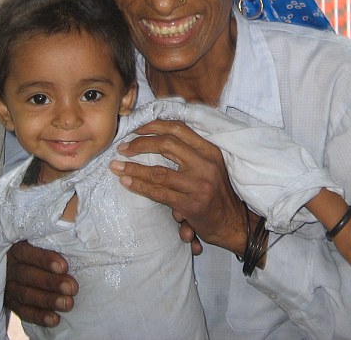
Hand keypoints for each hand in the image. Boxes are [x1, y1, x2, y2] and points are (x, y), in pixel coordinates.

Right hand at [5, 241, 78, 326]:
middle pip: (28, 275)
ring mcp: (8, 286)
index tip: (64, 266)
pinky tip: (55, 319)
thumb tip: (76, 222)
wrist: (12, 262)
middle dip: (51, 283)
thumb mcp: (36, 238)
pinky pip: (23, 312)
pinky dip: (39, 316)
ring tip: (68, 304)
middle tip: (72, 288)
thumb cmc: (35, 246)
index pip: (27, 253)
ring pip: (25, 294)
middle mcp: (9, 266)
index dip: (45, 260)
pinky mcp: (9, 302)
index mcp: (15, 247)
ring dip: (48, 300)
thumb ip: (51, 235)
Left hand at [109, 119, 249, 255]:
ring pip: (158, 171)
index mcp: (210, 150)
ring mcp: (198, 184)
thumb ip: (189, 152)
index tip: (136, 129)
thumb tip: (155, 136)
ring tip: (116, 165)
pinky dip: (138, 185)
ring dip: (133, 167)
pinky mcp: (190, 204)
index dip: (154, 126)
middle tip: (123, 147)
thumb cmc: (217, 193)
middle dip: (140, 143)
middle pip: (166, 144)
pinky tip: (126, 181)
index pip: (179, 128)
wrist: (234, 224)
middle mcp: (205, 164)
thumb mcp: (210, 165)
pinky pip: (158, 192)